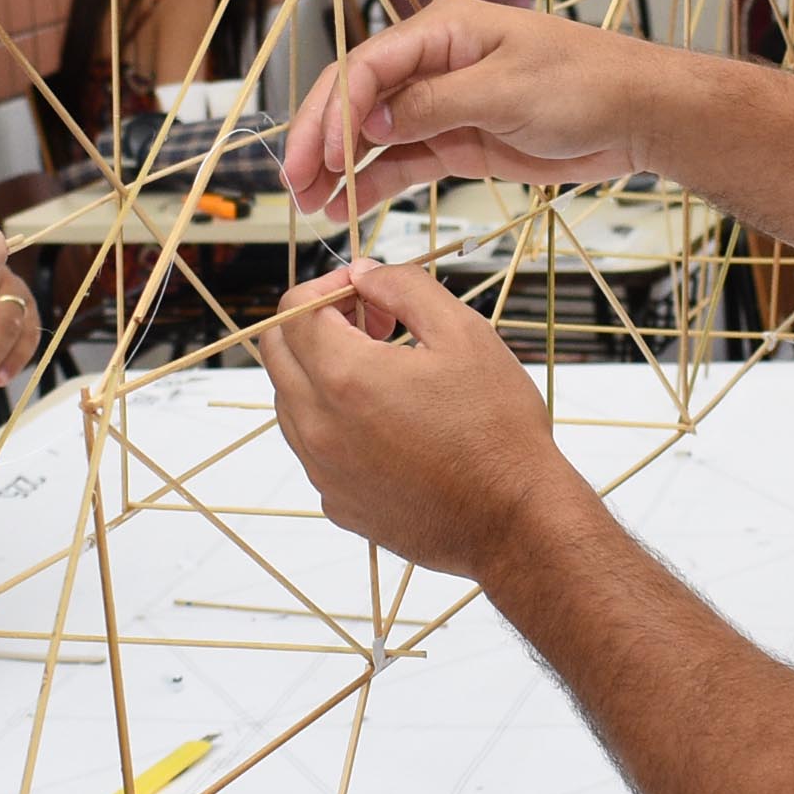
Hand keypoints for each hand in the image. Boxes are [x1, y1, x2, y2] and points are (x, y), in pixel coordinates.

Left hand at [255, 261, 594, 583]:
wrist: (515, 520)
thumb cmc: (497, 428)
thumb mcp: (464, 333)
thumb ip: (405, 286)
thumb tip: (364, 273)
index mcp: (344, 378)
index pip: (295, 311)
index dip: (330, 287)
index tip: (369, 292)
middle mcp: (319, 427)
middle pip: (278, 352)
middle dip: (316, 323)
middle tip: (373, 325)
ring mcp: (323, 471)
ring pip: (290, 402)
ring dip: (321, 373)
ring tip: (386, 374)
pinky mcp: (337, 503)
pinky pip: (313, 448)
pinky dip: (335, 422)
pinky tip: (389, 423)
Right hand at [281, 0, 662, 216]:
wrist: (637, 114)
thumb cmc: (585, 84)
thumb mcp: (507, 92)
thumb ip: (434, 106)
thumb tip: (372, 123)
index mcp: (442, 30)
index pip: (367, 67)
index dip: (335, 111)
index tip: (318, 156)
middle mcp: (434, 63)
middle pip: (358, 99)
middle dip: (322, 141)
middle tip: (296, 185)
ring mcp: (444, 104)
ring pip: (374, 136)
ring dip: (341, 169)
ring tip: (312, 206)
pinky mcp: (458, 140)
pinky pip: (403, 161)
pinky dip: (374, 183)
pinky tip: (347, 205)